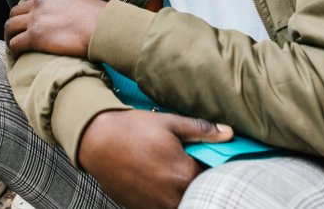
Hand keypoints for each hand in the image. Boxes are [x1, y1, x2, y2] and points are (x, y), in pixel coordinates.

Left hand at [5, 0, 106, 58]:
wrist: (104, 28)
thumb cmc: (100, 18)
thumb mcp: (81, 0)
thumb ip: (69, 4)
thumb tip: (72, 15)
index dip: (28, 10)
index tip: (30, 20)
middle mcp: (41, 3)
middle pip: (16, 11)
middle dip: (16, 22)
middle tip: (19, 33)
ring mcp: (36, 19)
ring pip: (10, 26)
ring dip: (11, 35)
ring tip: (14, 44)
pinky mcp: (35, 37)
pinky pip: (15, 43)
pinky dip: (14, 49)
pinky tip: (19, 55)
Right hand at [78, 110, 232, 208]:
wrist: (96, 141)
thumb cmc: (132, 129)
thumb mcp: (169, 122)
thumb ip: (201, 130)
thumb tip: (228, 133)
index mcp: (184, 174)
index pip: (214, 178)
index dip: (212, 167)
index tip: (207, 157)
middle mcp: (172, 196)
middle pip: (199, 193)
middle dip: (198, 181)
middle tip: (186, 164)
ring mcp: (155, 207)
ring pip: (181, 202)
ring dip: (182, 190)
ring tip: (168, 171)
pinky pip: (162, 206)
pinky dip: (165, 197)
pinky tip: (156, 179)